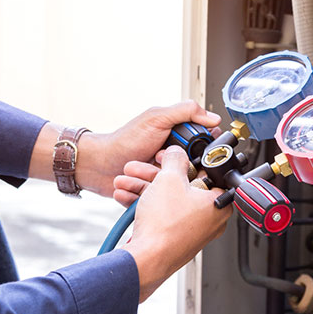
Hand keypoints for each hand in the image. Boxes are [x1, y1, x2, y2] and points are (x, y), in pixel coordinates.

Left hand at [77, 101, 219, 196]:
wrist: (98, 164)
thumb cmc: (124, 140)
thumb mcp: (156, 118)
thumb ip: (185, 112)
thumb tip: (213, 117)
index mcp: (179, 140)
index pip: (204, 149)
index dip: (202, 153)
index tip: (192, 153)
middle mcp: (174, 160)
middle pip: (194, 172)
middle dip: (178, 171)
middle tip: (159, 161)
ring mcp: (166, 179)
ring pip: (178, 189)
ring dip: (158, 182)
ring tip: (143, 171)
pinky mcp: (155, 195)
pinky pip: (161, 201)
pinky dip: (148, 196)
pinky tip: (136, 187)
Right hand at [121, 146, 230, 301]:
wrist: (147, 259)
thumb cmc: (165, 227)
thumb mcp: (169, 179)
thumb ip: (175, 159)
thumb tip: (177, 153)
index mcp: (219, 204)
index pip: (208, 174)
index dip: (187, 161)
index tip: (173, 157)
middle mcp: (210, 219)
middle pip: (184, 186)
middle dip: (156, 175)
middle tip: (143, 168)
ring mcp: (192, 230)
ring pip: (169, 200)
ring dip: (145, 188)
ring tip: (126, 182)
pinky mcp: (176, 238)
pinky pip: (163, 215)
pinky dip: (147, 205)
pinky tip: (126, 198)